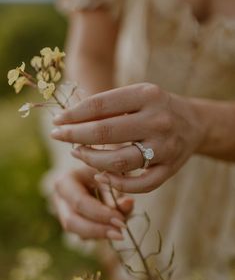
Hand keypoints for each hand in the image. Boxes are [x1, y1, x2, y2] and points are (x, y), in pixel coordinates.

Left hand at [52, 83, 203, 192]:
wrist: (194, 122)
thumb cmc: (156, 108)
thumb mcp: (137, 95)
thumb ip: (108, 105)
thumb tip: (69, 119)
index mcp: (146, 95)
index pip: (99, 105)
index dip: (73, 115)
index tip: (57, 122)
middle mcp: (158, 120)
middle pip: (105, 132)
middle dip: (74, 136)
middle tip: (58, 136)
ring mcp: (166, 147)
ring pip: (118, 162)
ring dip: (91, 160)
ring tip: (77, 153)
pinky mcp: (170, 168)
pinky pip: (140, 184)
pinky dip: (116, 184)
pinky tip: (101, 177)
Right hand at [52, 166, 133, 239]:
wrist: (95, 171)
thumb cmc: (103, 169)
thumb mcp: (109, 174)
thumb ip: (118, 189)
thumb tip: (129, 203)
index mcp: (65, 181)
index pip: (80, 202)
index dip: (100, 214)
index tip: (121, 220)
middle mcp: (59, 199)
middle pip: (72, 222)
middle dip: (97, 230)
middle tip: (120, 234)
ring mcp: (62, 213)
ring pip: (76, 232)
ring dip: (100, 235)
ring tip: (119, 233)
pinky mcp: (72, 224)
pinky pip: (84, 235)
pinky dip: (100, 235)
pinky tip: (114, 230)